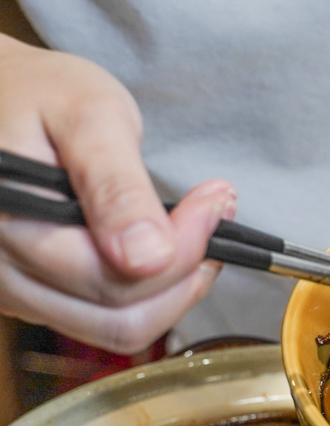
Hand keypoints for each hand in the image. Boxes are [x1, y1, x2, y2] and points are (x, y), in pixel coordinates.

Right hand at [0, 35, 235, 352]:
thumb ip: (117, 187)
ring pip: (118, 330)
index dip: (181, 252)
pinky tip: (165, 249)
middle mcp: (4, 270)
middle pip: (120, 317)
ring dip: (175, 291)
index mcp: (9, 221)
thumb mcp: (88, 116)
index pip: (113, 278)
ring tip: (198, 234)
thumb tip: (147, 257)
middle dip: (185, 273)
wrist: (4, 96)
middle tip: (212, 216)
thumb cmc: (40, 95)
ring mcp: (17, 291)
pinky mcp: (36, 297)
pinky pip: (106, 320)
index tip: (213, 205)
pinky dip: (151, 293)